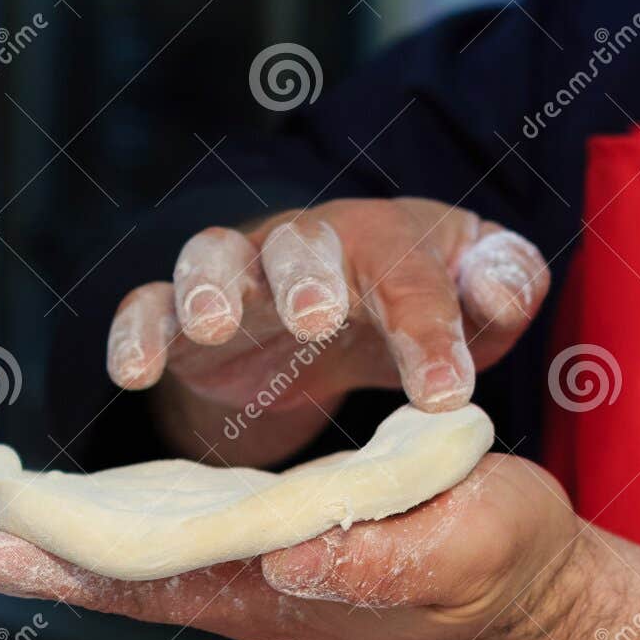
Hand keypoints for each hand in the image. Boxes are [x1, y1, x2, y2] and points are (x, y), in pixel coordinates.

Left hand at [0, 455, 578, 639]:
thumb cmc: (503, 564)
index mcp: (277, 588)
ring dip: (49, 540)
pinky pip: (177, 533)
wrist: (535, 589)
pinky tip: (83, 507)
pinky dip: (114, 520)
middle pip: (109, 573)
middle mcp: (249, 585)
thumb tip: (285, 562)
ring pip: (133, 553)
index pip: (132, 576)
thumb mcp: (460, 546)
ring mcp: (260, 569)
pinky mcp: (283, 543)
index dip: (36, 560)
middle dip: (12, 558)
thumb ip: (380, 563)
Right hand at [106, 199, 548, 465]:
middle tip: (317, 320)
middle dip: (306, 277)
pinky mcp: (182, 321)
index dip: (429, 330)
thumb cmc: (412, 310)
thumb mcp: (477, 305)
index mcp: (387, 243)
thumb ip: (506, 288)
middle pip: (302, 243)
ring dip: (209, 286)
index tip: (445, 396)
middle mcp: (308, 249)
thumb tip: (499, 284)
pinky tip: (133, 372)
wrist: (329, 326)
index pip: (412, 276)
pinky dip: (137, 332)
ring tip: (211, 324)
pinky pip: (148, 309)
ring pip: (212, 258)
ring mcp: (239, 278)